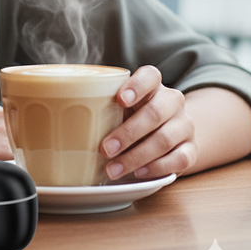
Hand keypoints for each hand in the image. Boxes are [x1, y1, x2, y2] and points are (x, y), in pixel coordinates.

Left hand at [100, 65, 197, 179]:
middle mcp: (172, 101)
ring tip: (112, 169)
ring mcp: (185, 125)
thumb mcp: (118, 105)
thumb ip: (100, 103)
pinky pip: (180, 159)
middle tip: (104, 149)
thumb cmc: (131, 114)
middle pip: (155, 113)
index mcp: (152, 85)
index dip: (136, 86)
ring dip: (136, 157)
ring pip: (164, 139)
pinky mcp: (191, 148)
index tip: (120, 99)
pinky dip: (157, 167)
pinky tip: (139, 173)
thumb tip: (59, 113)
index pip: (150, 76)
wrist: (167, 130)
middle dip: (127, 133)